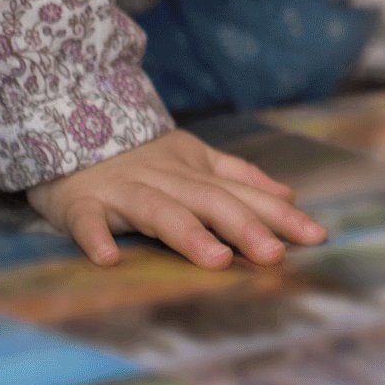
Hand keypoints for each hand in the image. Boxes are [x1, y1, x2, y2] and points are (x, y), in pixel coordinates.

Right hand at [27, 129, 326, 270]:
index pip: (245, 194)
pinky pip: (89, 221)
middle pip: (211, 202)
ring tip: (217, 260)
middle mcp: (166, 179)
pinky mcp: (82, 202)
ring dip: (188, 234)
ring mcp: (124, 191)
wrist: (68, 124)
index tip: (317, 237)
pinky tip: (109, 259)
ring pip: (159, 211)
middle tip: (275, 255)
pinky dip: (96, 238)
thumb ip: (240, 176)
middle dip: (245, 227)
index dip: (280, 214)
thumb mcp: (194, 156)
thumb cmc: (139, 154)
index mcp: (195, 172)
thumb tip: (289, 194)